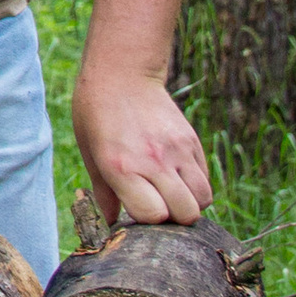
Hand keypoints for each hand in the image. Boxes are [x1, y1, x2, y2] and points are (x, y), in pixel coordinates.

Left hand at [70, 56, 211, 228]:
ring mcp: (177, 151)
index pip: (153, 215)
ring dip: (188, 204)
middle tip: (157, 206)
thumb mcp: (90, 153)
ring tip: (169, 194)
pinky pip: (205, 179)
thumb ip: (104, 192)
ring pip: (203, 200)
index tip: (136, 211)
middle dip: (172, 219)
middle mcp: (153, 161)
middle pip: (185, 214)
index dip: (146, 221)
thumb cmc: (96, 113)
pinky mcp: (192, 141)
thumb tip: (112, 223)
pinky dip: (195, 187)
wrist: (122, 73)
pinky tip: (177, 178)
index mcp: (122, 167)